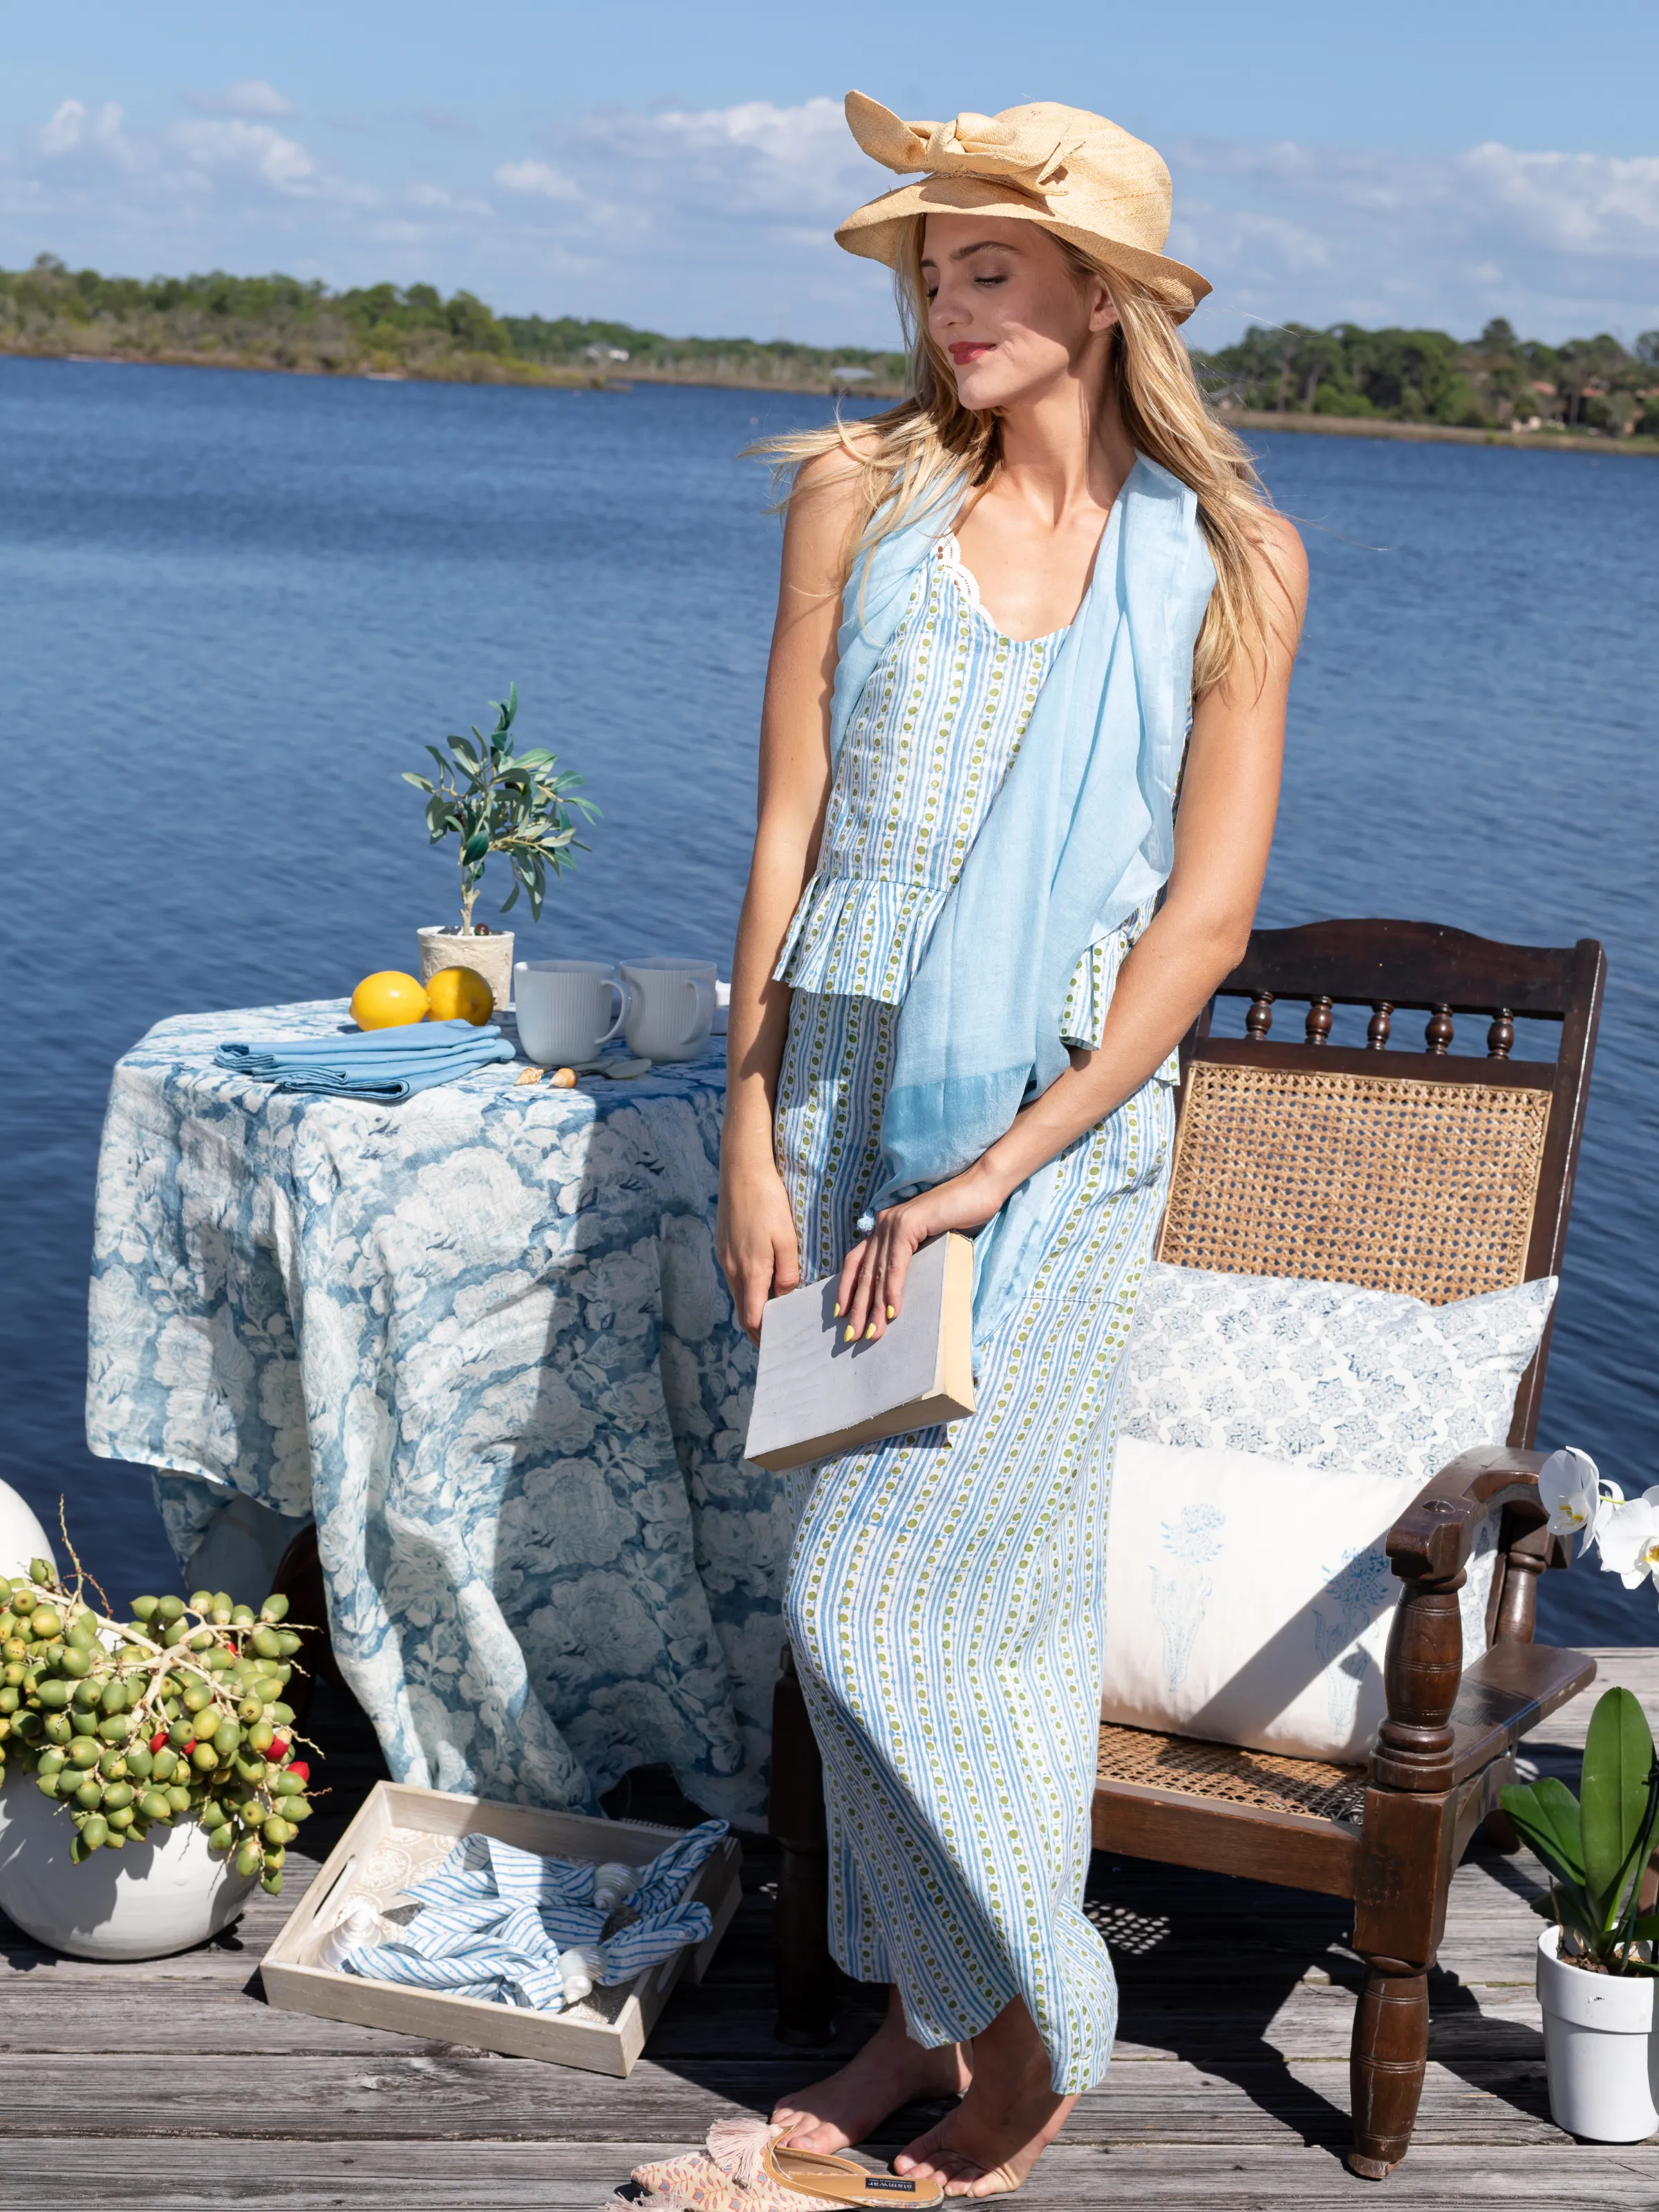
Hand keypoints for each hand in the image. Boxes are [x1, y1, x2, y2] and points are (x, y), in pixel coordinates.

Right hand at [718, 1159, 802, 1344]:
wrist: (741, 1170)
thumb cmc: (768, 1202)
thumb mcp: (786, 1239)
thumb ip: (786, 1273)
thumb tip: (784, 1297)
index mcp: (749, 1272)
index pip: (751, 1318)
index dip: (762, 1335)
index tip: (777, 1345)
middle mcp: (732, 1269)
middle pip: (743, 1309)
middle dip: (759, 1326)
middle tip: (779, 1335)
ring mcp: (725, 1257)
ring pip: (739, 1292)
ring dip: (754, 1305)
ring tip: (776, 1311)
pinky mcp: (723, 1245)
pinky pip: (736, 1276)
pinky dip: (749, 1287)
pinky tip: (764, 1281)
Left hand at [836, 1161, 1008, 1344]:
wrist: (981, 1188)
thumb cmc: (962, 1215)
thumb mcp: (930, 1241)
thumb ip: (912, 1256)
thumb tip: (901, 1289)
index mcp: (885, 1227)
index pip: (856, 1261)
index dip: (845, 1288)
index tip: (840, 1314)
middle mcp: (883, 1223)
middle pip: (863, 1272)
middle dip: (857, 1307)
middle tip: (852, 1336)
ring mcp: (893, 1222)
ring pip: (877, 1272)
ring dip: (874, 1307)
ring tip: (872, 1333)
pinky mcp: (908, 1224)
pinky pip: (896, 1265)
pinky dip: (892, 1290)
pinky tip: (892, 1311)